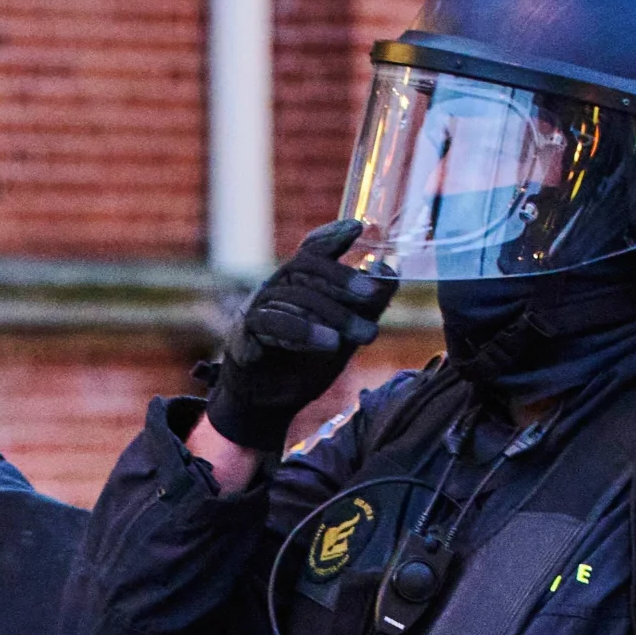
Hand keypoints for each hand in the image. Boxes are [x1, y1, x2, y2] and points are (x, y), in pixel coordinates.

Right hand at [203, 219, 397, 451]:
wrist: (267, 405)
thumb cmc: (303, 364)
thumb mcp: (344, 336)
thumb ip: (364, 308)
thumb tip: (390, 274)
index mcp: (297, 285)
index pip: (311, 250)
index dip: (331, 236)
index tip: (358, 228)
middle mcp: (275, 289)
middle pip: (305, 267)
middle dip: (342, 278)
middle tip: (372, 294)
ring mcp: (257, 309)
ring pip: (294, 296)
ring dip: (333, 314)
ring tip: (365, 335)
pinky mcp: (244, 335)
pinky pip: (272, 323)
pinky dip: (302, 331)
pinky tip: (329, 342)